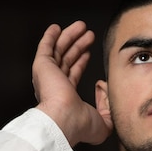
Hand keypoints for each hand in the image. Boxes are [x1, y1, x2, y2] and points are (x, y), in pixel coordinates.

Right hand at [32, 21, 112, 145]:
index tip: (88, 53)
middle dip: (78, 46)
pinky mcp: (42, 65)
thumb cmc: (80, 124)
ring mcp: (48, 75)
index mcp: (65, 97)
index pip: (73, 74)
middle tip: (88, 35)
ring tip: (82, 26)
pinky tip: (56, 28)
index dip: (81, 63)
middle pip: (67, 59)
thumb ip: (109, 107)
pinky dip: (50, 37)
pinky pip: (46, 47)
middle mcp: (55, 85)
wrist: (64, 119)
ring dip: (69, 37)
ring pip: (59, 50)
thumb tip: (105, 89)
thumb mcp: (104, 121)